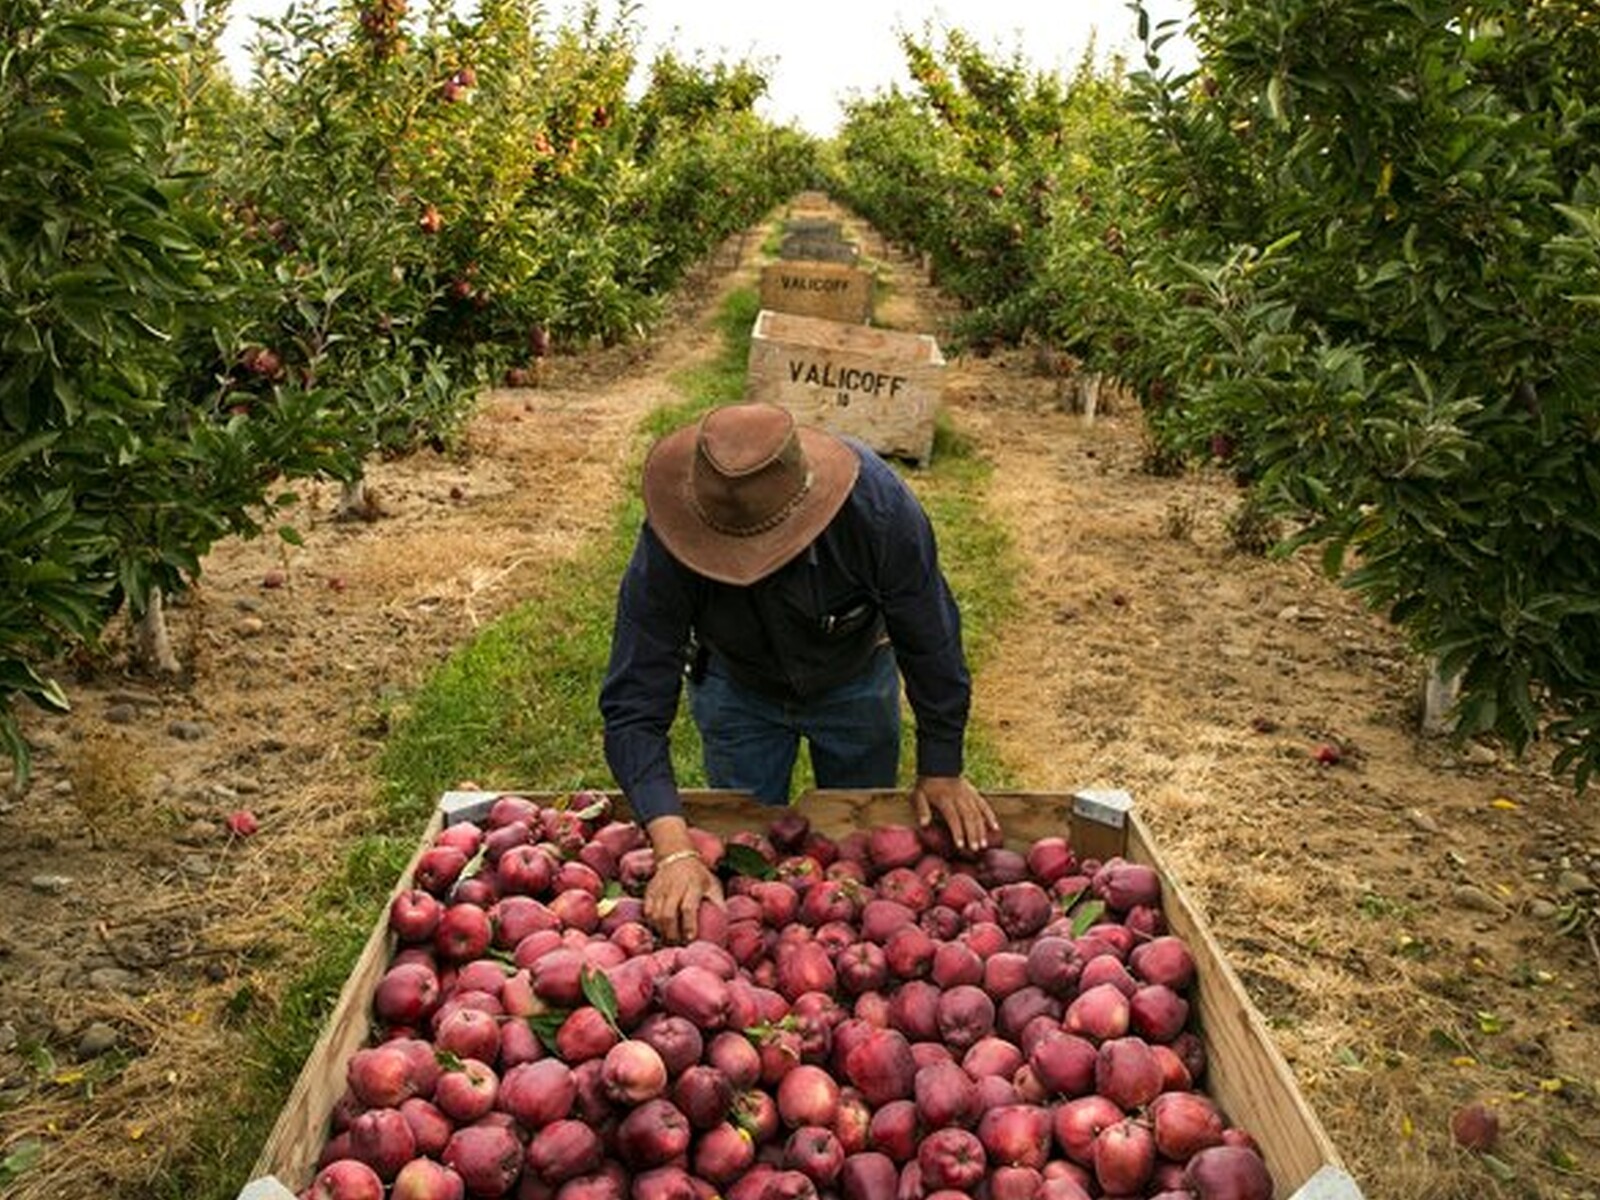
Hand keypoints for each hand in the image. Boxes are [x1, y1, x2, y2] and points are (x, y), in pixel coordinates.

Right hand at [643, 816, 724, 942]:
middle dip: (672, 933)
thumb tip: (725, 923)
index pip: (688, 907)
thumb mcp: (712, 884)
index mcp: (694, 885)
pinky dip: (652, 923)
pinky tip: (659, 929)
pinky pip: (647, 911)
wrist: (677, 855)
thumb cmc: (698, 875)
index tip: (690, 938)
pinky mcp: (650, 890)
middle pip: (668, 914)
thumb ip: (718, 902)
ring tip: (668, 939)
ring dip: (661, 930)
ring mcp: (661, 888)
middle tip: (677, 943)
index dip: (689, 925)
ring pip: (655, 914)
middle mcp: (675, 886)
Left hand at [911, 775, 1000, 852]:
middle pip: (968, 817)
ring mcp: (969, 795)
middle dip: (973, 834)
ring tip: (984, 844)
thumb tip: (924, 825)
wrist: (939, 767)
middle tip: (975, 849)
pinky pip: (985, 805)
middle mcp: (959, 798)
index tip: (961, 846)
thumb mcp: (919, 795)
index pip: (953, 818)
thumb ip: (922, 809)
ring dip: (982, 829)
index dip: (958, 832)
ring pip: (978, 813)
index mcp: (945, 799)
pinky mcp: (975, 794)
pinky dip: (991, 816)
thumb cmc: (927, 785)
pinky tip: (995, 828)